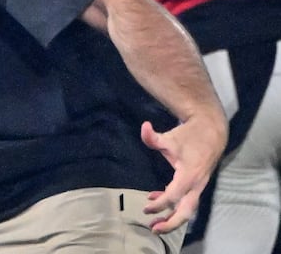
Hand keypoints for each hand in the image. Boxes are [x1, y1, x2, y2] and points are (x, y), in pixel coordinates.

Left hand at [140, 113, 226, 232]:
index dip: (160, 204)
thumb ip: (153, 137)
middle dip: (171, 223)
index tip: (146, 208)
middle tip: (154, 229)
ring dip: (173, 218)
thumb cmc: (189, 135)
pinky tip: (157, 198)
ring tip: (156, 224)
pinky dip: (174, 204)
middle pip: (186, 211)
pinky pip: (187, 200)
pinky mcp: (198, 184)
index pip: (174, 195)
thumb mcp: (170, 136)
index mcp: (189, 175)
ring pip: (188, 209)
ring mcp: (199, 186)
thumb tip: (143, 126)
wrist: (212, 131)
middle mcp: (196, 184)